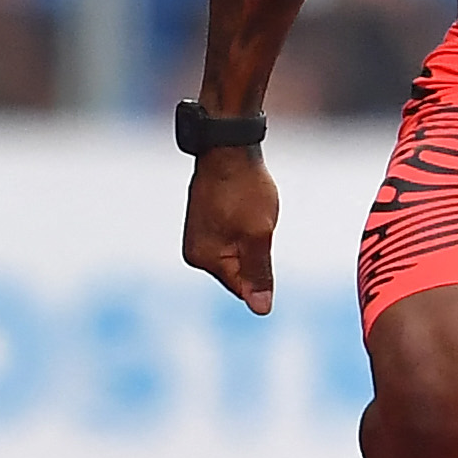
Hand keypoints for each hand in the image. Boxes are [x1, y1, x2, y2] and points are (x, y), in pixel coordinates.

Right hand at [182, 148, 278, 314]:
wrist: (228, 149)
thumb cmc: (243, 190)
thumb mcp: (258, 235)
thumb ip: (259, 273)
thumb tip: (261, 309)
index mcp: (205, 260)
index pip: (243, 287)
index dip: (261, 267)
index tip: (261, 235)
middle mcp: (196, 254)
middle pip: (239, 272)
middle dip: (255, 251)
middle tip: (255, 221)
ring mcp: (198, 238)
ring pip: (238, 254)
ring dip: (251, 238)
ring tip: (248, 210)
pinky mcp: (205, 225)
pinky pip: (232, 239)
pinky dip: (244, 228)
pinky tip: (244, 206)